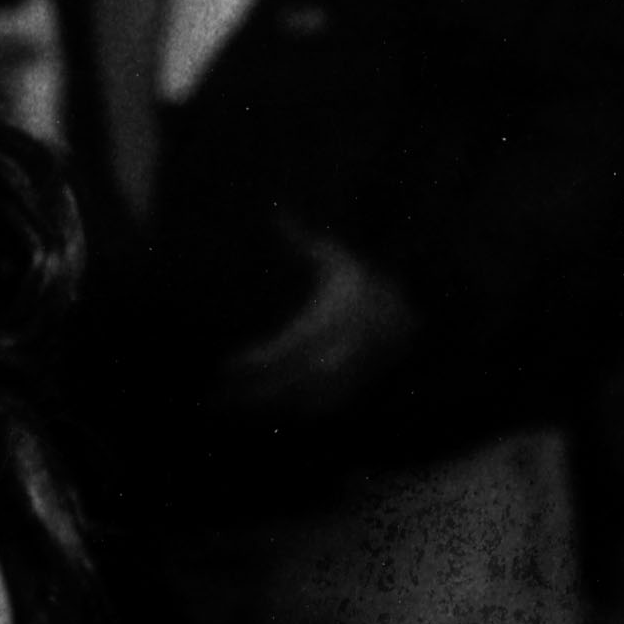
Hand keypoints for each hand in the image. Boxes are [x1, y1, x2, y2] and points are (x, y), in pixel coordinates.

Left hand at [205, 225, 419, 424]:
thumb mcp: (334, 256)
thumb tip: (277, 210)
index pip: (283, 349)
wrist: (408, 311)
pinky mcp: (351, 387)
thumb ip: (302, 238)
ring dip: (265, 408)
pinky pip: (316, 407)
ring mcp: (346, 374)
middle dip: (249, 393)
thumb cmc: (362, 279)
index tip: (226, 366)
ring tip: (231, 408)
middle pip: (286, 381)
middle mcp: (336, 352)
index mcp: (329, 321)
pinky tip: (263, 413)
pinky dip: (288, 412)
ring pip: (299, 400)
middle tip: (215, 398)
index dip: (252, 362)